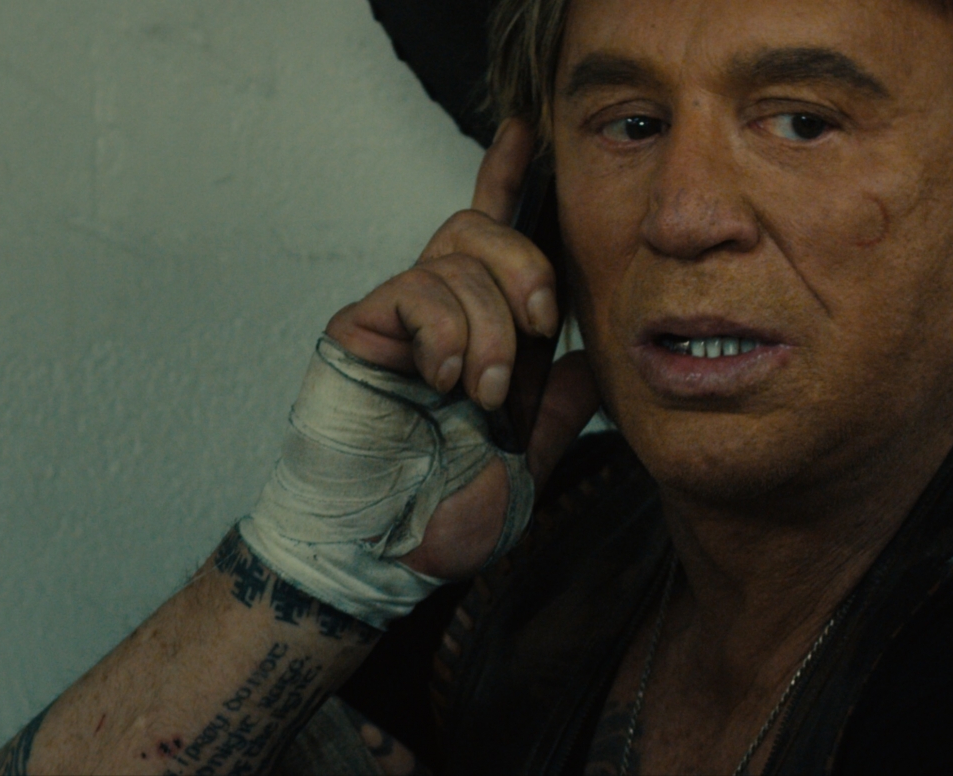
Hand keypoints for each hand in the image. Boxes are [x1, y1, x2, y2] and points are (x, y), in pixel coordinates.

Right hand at [324, 119, 600, 579]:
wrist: (387, 553)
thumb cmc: (447, 510)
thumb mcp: (530, 453)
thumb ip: (560, 400)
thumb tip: (592, 354)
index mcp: (480, 331)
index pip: (495, 238)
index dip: (508, 180)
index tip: (528, 133)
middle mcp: (438, 314)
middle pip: (479, 230)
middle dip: (526, 268)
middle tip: (539, 327)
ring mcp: (396, 319)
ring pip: (455, 261)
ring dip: (487, 328)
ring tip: (481, 394)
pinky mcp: (359, 330)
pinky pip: (414, 290)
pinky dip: (443, 332)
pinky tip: (443, 380)